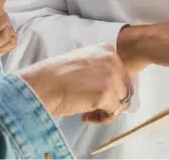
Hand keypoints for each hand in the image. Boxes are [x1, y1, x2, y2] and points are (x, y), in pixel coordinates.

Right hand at [18, 45, 132, 123]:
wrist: (43, 84)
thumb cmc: (55, 75)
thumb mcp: (81, 61)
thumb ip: (98, 67)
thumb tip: (108, 84)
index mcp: (106, 49)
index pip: (121, 73)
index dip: (111, 87)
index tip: (95, 93)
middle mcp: (112, 59)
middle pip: (125, 88)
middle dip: (112, 101)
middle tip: (93, 109)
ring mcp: (111, 76)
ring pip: (122, 102)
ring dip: (107, 111)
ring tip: (88, 114)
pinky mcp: (107, 94)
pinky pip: (114, 113)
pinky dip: (102, 119)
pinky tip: (85, 116)